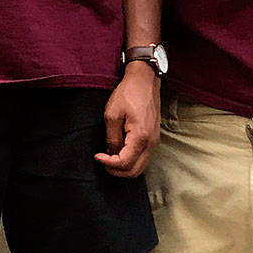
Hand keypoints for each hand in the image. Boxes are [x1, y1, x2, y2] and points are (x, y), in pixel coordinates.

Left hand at [95, 63, 159, 177]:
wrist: (144, 80)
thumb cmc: (128, 93)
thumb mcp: (112, 115)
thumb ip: (112, 138)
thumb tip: (110, 154)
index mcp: (141, 136)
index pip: (124, 163)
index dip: (108, 164)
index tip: (97, 156)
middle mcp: (151, 142)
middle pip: (134, 171)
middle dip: (116, 171)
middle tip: (103, 161)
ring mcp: (154, 141)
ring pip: (140, 167)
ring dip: (124, 167)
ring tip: (109, 157)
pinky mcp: (153, 138)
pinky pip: (143, 158)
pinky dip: (131, 160)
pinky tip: (119, 151)